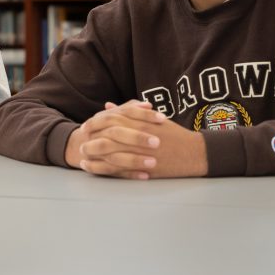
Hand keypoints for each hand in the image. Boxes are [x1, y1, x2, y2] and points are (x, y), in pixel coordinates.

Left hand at [67, 100, 208, 179]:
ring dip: (92, 153)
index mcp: (139, 121)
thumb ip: (129, 110)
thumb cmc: (172, 134)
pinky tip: (90, 167)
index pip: (110, 119)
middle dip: (90, 137)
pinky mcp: (140, 168)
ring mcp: (138, 152)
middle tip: (81, 140)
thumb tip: (108, 105)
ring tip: (82, 155)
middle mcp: (136, 135)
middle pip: (105, 135)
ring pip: (107, 152)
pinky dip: (99, 168)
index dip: (95, 122)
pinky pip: (114, 169)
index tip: (86, 126)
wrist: (192, 153)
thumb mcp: (152, 118)